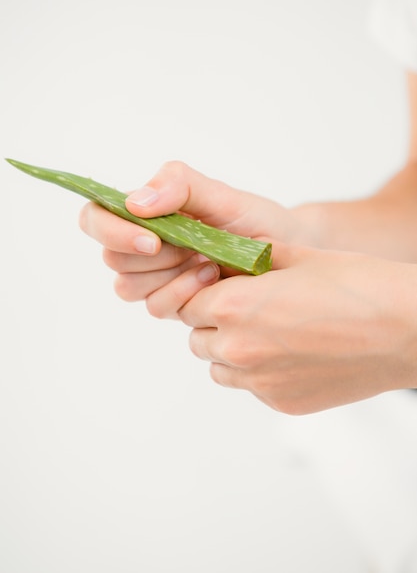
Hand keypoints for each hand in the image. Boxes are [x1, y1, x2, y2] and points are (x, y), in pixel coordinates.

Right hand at [79, 160, 303, 301]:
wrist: (287, 252)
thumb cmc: (252, 219)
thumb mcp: (221, 194)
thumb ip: (179, 185)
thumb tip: (134, 204)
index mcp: (144, 213)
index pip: (96, 218)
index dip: (111, 230)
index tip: (152, 237)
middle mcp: (143, 246)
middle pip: (112, 258)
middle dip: (152, 255)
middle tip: (192, 245)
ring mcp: (157, 277)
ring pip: (128, 288)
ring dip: (167, 276)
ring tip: (208, 260)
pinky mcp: (173, 303)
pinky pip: (157, 307)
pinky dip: (182, 294)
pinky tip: (212, 278)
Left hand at [154, 242, 416, 413]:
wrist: (405, 330)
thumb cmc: (357, 287)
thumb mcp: (297, 256)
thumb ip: (250, 258)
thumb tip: (229, 258)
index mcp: (234, 306)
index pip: (187, 304)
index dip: (203, 293)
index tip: (220, 288)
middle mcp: (238, 348)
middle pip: (197, 338)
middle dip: (213, 323)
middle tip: (245, 310)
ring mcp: (259, 382)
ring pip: (219, 368)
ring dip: (230, 351)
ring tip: (267, 333)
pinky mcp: (281, 403)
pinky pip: (251, 387)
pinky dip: (259, 373)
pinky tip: (292, 354)